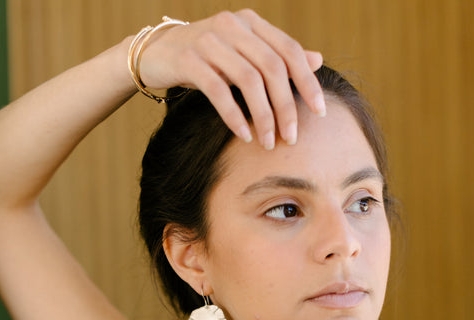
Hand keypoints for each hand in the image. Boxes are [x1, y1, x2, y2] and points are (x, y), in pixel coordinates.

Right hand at [137, 10, 324, 148]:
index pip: (289, 50)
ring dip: (262, 116)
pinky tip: (245, 135)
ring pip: (248, 80)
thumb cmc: (205, 58)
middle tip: (291, 138)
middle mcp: (233, 25)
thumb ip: (278, 56)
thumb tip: (317, 60)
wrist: (154, 54)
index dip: (308, 81)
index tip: (320, 112)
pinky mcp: (188, 59)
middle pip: (272, 67)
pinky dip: (234, 116)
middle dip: (286, 106)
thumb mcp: (243, 53)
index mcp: (251, 22)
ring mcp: (209, 40)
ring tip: (267, 142)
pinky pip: (218, 91)